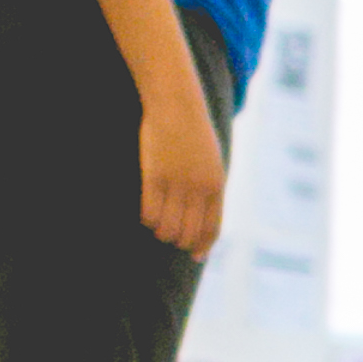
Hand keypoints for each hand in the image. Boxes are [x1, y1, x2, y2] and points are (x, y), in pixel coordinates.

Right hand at [138, 95, 225, 255]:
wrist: (177, 106)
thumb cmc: (194, 136)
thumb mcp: (213, 164)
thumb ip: (209, 191)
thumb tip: (203, 221)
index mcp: (217, 186)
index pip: (211, 229)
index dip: (203, 246)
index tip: (195, 256)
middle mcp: (198, 188)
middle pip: (188, 233)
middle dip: (179, 242)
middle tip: (170, 237)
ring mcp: (176, 182)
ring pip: (167, 228)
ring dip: (161, 232)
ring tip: (157, 226)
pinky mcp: (153, 176)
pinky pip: (149, 212)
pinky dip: (147, 220)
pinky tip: (145, 215)